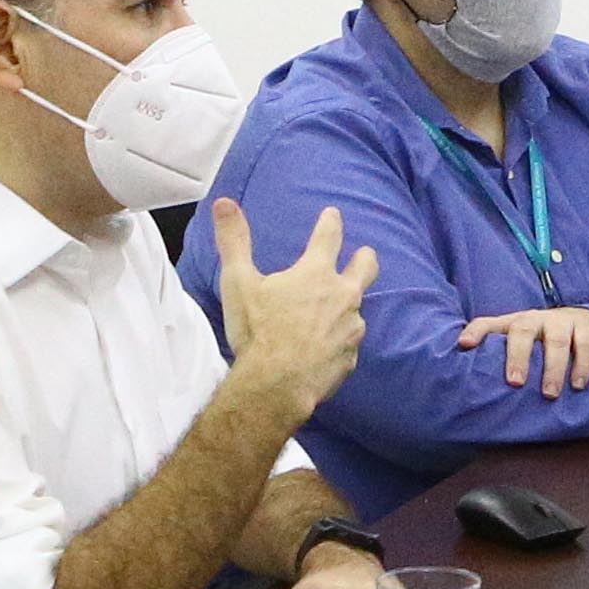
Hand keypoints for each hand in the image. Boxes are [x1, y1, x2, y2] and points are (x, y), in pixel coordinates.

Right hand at [210, 199, 376, 417]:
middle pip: (366, 268)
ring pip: (357, 309)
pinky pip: (348, 344)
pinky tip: (328, 347)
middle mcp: (342, 296)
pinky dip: (339, 341)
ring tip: (337, 310)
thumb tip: (223, 203)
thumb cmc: (257, 331)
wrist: (276, 385)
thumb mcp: (238, 282)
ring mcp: (351, 328)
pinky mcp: (350, 358)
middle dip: (365, 258)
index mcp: (316, 274)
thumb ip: (234, 241)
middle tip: (364, 253)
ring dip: (348, 306)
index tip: (333, 214)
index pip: (329, 236)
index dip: (330, 222)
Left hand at [459, 305, 588, 396]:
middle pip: (522, 330)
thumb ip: (501, 359)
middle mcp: (535, 319)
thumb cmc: (544, 340)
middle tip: (515, 382)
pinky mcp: (587, 328)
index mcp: (514, 324)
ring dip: (553, 368)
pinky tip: (577, 384)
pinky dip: (582, 365)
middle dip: (518, 356)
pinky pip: (584, 345)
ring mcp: (562, 321)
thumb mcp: (521, 345)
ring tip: (549, 394)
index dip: (476, 331)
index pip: (488, 323)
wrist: (585, 320)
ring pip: (556, 340)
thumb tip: (475, 390)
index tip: (464, 345)